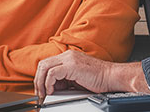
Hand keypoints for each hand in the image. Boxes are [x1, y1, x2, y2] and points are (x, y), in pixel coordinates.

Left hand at [34, 50, 149, 98]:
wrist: (111, 77)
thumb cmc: (98, 79)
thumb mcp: (76, 79)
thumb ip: (64, 81)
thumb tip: (52, 88)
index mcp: (68, 57)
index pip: (47, 64)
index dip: (41, 77)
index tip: (41, 89)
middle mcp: (67, 55)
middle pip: (43, 64)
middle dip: (38, 80)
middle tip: (40, 92)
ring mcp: (69, 59)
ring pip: (45, 67)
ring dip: (41, 82)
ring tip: (44, 93)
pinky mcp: (71, 65)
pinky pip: (52, 73)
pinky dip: (49, 83)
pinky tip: (53, 90)